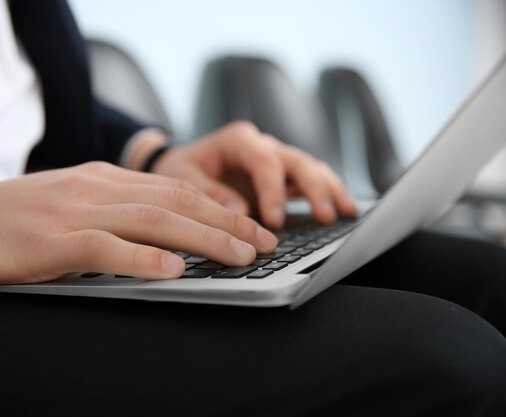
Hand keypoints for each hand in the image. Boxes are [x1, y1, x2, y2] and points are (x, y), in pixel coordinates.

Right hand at [0, 163, 276, 285]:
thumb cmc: (8, 218)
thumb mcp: (68, 205)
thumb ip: (111, 214)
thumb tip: (158, 240)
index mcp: (103, 179)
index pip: (176, 189)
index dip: (220, 208)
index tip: (252, 227)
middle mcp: (96, 188)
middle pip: (178, 201)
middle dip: (229, 222)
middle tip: (265, 242)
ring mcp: (74, 213)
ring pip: (154, 220)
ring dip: (204, 239)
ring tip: (242, 255)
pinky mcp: (49, 243)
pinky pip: (106, 248)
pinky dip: (145, 260)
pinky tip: (175, 271)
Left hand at [152, 121, 356, 227]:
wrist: (184, 165)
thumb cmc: (181, 170)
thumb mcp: (181, 179)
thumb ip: (209, 193)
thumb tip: (240, 212)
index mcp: (237, 140)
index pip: (264, 160)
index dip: (273, 190)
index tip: (275, 220)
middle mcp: (261, 145)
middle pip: (296, 161)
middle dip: (313, 189)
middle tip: (325, 217)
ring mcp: (276, 159)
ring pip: (311, 168)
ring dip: (329, 190)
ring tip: (345, 213)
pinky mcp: (283, 176)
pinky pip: (311, 181)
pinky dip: (329, 193)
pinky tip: (344, 210)